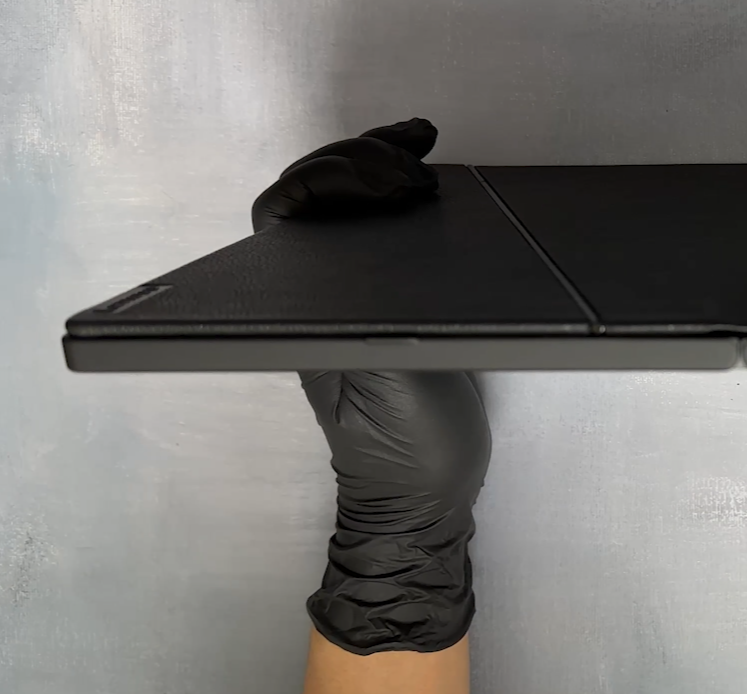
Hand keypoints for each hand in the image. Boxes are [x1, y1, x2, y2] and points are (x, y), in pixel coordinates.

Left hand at [254, 119, 491, 655]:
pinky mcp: (399, 300)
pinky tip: (439, 178)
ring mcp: (358, 294)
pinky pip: (391, 229)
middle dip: (360, 160)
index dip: (329, 179)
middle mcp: (320, 293)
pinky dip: (410, 194)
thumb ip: (377, 323)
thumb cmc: (398, 447)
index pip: (287, 213)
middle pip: (317, 195)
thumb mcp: (387, 382)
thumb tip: (384, 257)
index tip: (394, 184)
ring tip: (425, 145)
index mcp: (298, 307)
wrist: (426, 497)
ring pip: (351, 204)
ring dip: (383, 164)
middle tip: (416, 165)